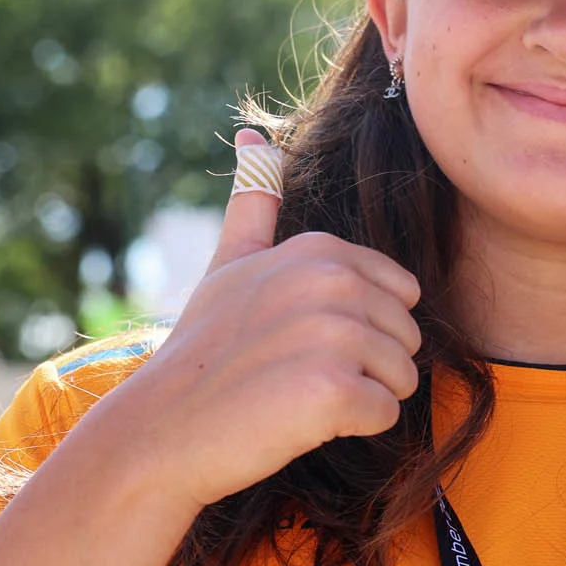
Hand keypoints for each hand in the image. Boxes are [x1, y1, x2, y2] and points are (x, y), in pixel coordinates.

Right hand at [111, 128, 422, 510]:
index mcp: (318, 250)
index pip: (400, 293)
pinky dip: (353, 427)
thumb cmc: (203, 353)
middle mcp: (330, 282)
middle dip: (368, 366)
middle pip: (407, 336)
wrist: (159, 431)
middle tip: (296, 374)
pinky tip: (299, 421)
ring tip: (297, 397)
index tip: (302, 339)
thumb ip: (254, 204)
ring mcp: (333, 334)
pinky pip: (386, 414)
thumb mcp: (229, 265)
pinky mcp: (333, 390)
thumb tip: (253, 134)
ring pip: (403, 376)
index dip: (362, 327)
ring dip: (362, 398)